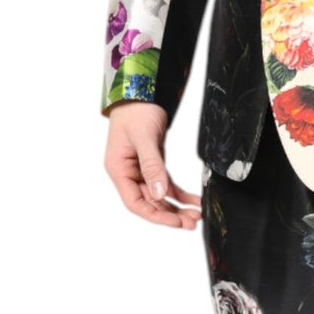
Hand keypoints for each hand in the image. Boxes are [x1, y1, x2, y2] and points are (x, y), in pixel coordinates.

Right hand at [103, 102, 201, 229]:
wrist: (141, 91)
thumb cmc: (136, 110)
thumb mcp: (144, 138)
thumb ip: (152, 167)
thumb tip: (159, 194)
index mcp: (118, 169)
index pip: (135, 203)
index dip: (155, 215)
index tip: (175, 221)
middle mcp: (127, 173)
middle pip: (149, 202)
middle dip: (170, 214)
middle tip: (191, 222)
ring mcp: (140, 169)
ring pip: (159, 196)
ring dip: (176, 206)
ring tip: (196, 215)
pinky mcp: (152, 163)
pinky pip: (166, 184)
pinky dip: (179, 193)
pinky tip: (193, 200)